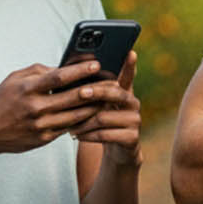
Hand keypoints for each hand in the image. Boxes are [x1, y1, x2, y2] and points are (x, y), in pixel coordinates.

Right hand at [0, 61, 113, 155]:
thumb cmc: (2, 100)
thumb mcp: (14, 78)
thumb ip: (38, 71)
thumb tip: (63, 68)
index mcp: (27, 89)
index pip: (58, 78)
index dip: (79, 71)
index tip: (96, 64)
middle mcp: (35, 108)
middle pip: (72, 98)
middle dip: (95, 89)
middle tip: (113, 82)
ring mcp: (41, 125)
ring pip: (76, 116)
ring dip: (95, 107)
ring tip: (110, 98)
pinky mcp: (44, 139)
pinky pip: (69, 128)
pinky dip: (84, 120)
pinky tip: (96, 113)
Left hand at [69, 51, 141, 167]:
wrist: (116, 151)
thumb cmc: (101, 123)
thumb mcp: (97, 106)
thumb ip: (90, 92)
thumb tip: (67, 75)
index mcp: (124, 92)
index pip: (127, 75)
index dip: (129, 65)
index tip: (130, 52)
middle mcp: (133, 103)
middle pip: (114, 92)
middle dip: (95, 92)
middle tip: (80, 92)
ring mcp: (135, 121)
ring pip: (103, 117)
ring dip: (83, 121)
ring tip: (69, 124)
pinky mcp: (132, 138)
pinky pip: (105, 134)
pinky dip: (88, 135)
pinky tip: (77, 135)